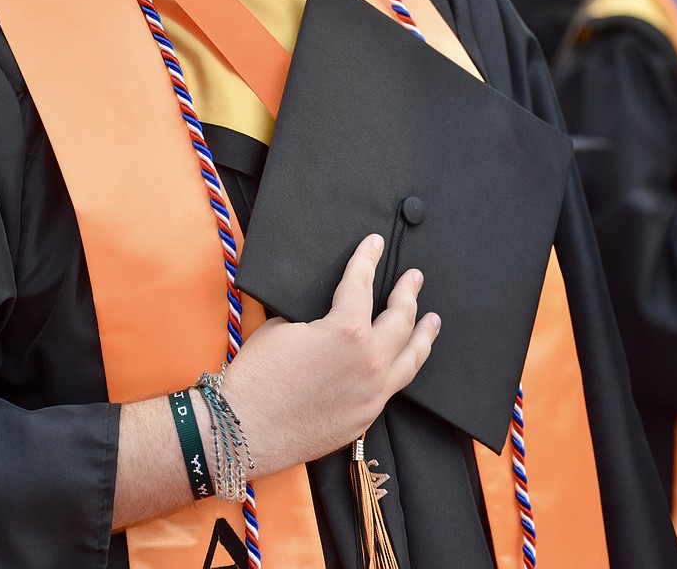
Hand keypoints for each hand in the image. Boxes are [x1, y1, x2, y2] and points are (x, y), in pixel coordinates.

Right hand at [222, 233, 440, 475]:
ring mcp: (373, 393)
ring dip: (423, 335)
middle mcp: (370, 361)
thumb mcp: (282, 328)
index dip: (367, 259)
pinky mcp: (366, 417)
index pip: (362, 284)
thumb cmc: (256, 377)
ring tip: (432, 321)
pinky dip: (402, 367)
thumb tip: (325, 317)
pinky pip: (394, 387)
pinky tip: (404, 362)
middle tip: (414, 279)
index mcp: (347, 330)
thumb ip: (313, 319)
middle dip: (408, 293)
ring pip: (411, 358)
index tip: (376, 244)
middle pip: (400, 319)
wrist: (244, 431)